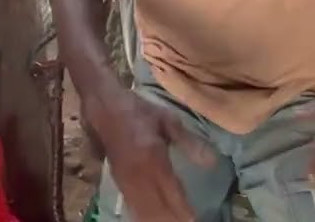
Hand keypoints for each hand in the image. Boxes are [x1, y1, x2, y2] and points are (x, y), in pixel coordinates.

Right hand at [91, 89, 213, 221]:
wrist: (102, 105)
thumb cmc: (137, 110)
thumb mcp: (167, 119)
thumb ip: (189, 142)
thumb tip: (212, 163)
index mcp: (152, 158)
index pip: (171, 193)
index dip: (183, 211)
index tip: (195, 221)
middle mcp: (138, 174)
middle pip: (157, 208)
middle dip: (172, 219)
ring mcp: (126, 179)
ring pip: (143, 209)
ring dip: (158, 219)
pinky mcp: (118, 180)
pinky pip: (131, 204)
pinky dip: (142, 215)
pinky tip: (150, 220)